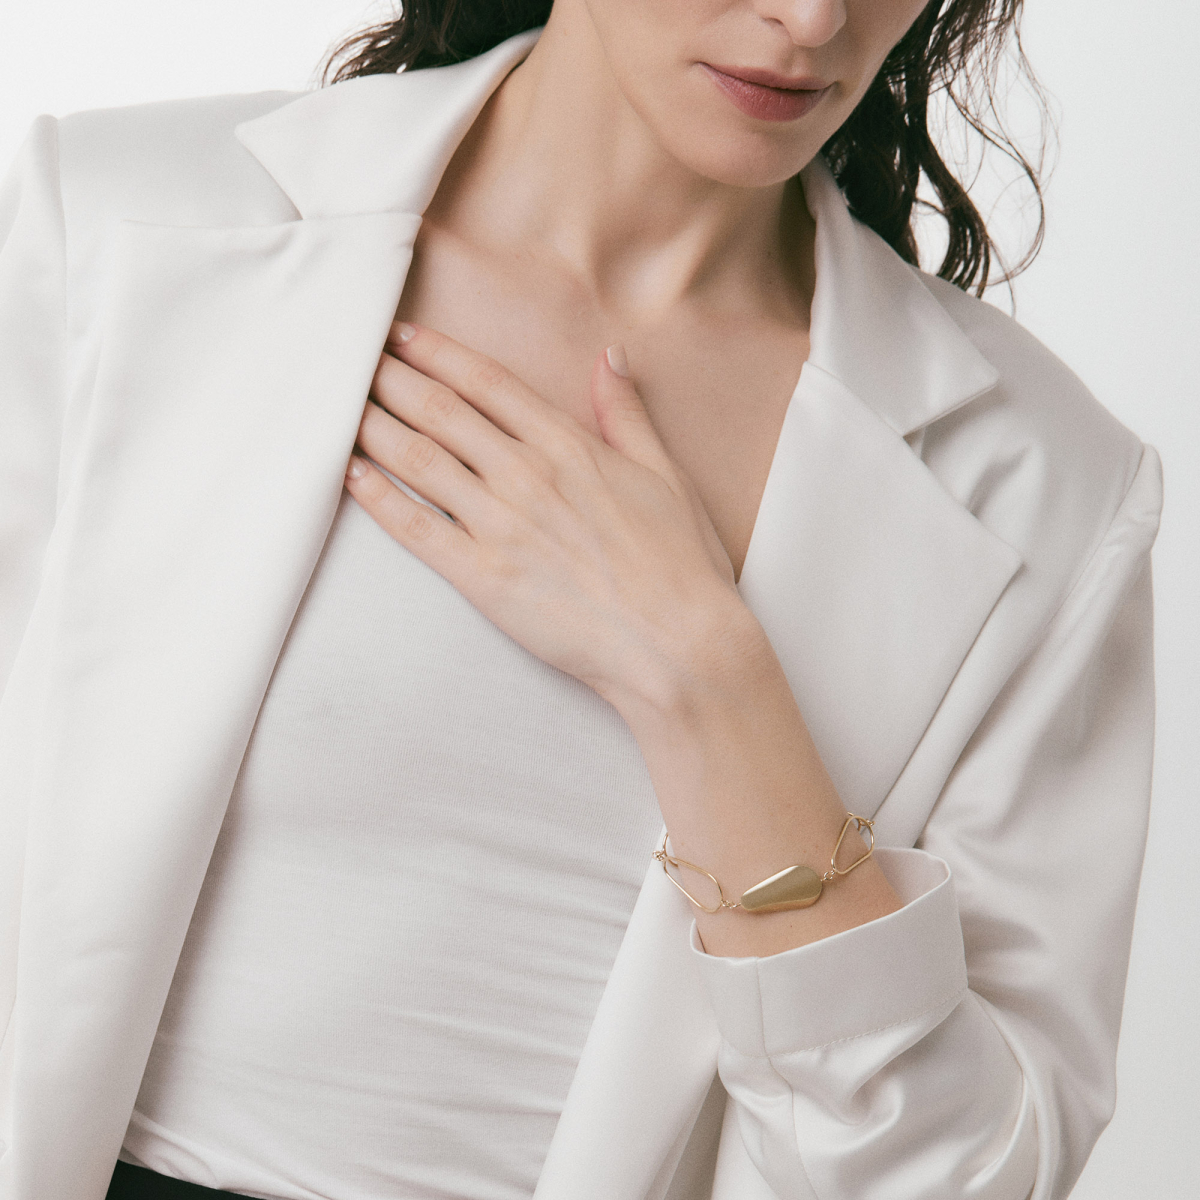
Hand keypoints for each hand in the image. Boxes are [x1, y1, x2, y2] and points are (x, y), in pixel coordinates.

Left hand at [344, 322, 743, 716]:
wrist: (676, 644)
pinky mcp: (481, 577)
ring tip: (339, 406)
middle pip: (439, 411)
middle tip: (351, 361)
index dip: (436, 353)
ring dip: (371, 426)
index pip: (486, 383)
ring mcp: (499, 525)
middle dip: (389, 379)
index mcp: (569, 446)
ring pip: (417, 459)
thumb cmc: (678, 564)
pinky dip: (376, 496)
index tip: (402, 336)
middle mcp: (526, 475)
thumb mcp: (666, 474)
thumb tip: (610, 357)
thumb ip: (627, 414)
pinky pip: (414, 528)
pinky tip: (349, 473)